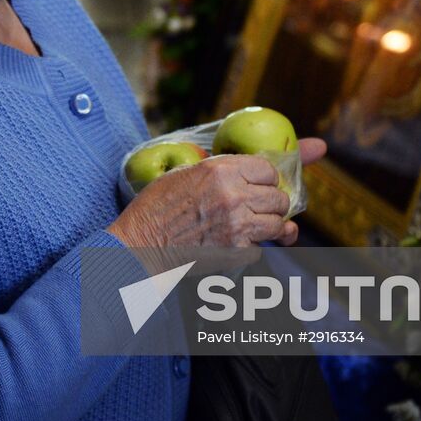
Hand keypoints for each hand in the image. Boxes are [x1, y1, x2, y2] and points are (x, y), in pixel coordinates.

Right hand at [108, 137, 326, 251]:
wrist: (141, 243)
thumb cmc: (157, 207)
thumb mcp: (185, 173)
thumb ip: (218, 170)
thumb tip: (244, 169)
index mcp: (221, 170)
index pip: (268, 170)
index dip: (266, 178)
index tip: (260, 185)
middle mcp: (234, 195)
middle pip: (279, 198)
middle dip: (272, 204)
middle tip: (259, 208)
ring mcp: (237, 225)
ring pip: (278, 225)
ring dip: (269, 227)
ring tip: (256, 226)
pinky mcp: (236, 252)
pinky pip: (260, 248)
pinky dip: (251, 248)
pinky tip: (235, 244)